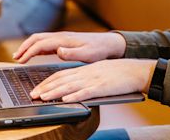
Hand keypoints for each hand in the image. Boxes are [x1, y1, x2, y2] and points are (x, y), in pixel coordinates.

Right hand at [13, 31, 126, 63]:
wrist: (108, 43)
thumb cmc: (99, 50)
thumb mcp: (88, 54)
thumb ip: (73, 53)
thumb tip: (58, 51)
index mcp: (64, 40)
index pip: (41, 44)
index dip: (29, 52)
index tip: (20, 61)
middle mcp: (61, 36)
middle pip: (37, 38)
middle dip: (24, 47)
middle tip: (15, 58)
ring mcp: (62, 38)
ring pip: (40, 39)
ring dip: (28, 46)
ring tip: (18, 56)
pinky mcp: (64, 42)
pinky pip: (45, 42)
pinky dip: (35, 48)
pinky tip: (32, 54)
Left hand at [30, 59, 155, 101]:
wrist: (136, 70)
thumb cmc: (119, 73)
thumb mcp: (99, 72)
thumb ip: (85, 78)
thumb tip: (73, 87)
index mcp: (85, 70)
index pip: (61, 75)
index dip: (47, 82)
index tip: (36, 89)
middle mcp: (86, 73)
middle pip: (62, 80)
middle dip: (46, 88)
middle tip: (32, 95)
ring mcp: (94, 80)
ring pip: (70, 86)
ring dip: (55, 92)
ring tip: (43, 98)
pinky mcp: (103, 87)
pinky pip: (86, 92)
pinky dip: (75, 96)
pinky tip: (66, 100)